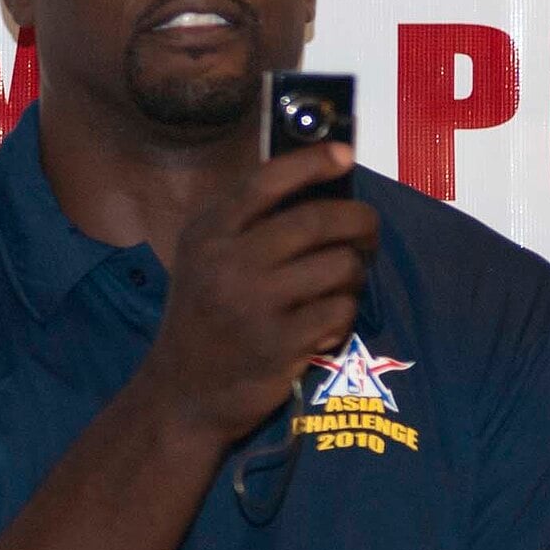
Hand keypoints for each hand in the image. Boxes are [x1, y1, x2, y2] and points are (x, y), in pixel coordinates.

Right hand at [144, 142, 378, 446]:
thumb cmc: (205, 315)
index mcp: (209, 232)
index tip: (344, 156)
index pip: (266, 181)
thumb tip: (320, 181)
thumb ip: (247, 221)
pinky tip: (324, 324)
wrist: (182, 393)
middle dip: (359, 221)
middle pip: (319, 220)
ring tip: (340, 285)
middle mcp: (228, 260)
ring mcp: (254, 303)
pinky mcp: (280, 343)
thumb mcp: (205, 257)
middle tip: (367, 230)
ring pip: (339, 265)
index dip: (312, 162)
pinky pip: (340, 309)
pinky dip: (343, 314)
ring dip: (353, 274)